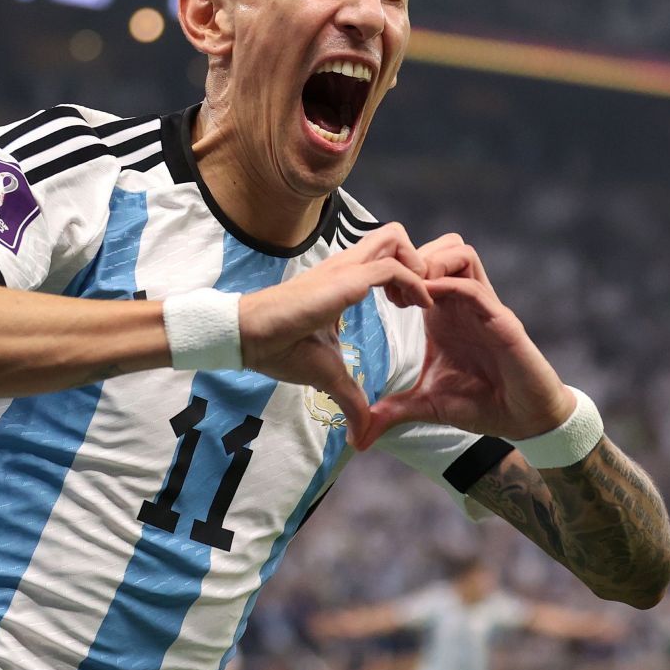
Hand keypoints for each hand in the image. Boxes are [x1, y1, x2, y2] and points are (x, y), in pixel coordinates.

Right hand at [240, 224, 431, 442]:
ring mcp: (345, 268)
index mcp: (343, 280)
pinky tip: (416, 307)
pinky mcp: (346, 279)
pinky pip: (393, 267)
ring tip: (416, 301)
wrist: (250, 337)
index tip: (410, 307)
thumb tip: (361, 433)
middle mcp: (346, 266)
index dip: (406, 276)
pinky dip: (414, 283)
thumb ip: (351, 396)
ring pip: (396, 238)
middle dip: (418, 260)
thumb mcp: (328, 373)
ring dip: (418, 267)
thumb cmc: (282, 348)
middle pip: (394, 236)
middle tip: (417, 298)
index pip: (383, 257)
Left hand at [355, 235, 574, 447]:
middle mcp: (463, 302)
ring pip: (460, 252)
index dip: (398, 270)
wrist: (523, 419)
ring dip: (432, 263)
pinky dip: (448, 287)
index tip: (379, 294)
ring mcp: (484, 307)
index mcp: (444, 313)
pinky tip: (427, 306)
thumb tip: (360, 436)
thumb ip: (394, 410)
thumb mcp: (428, 405)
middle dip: (413, 256)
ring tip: (412, 294)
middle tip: (395, 288)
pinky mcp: (501, 321)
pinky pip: (474, 287)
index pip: (424, 265)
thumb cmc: (482, 404)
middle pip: (441, 246)